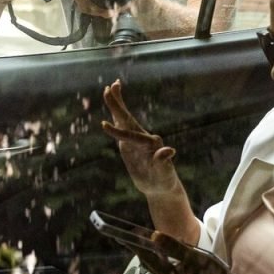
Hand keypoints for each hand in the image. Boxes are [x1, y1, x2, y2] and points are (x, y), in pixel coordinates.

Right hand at [102, 79, 177, 194]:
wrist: (161, 186)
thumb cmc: (164, 181)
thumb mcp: (164, 173)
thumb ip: (164, 162)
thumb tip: (169, 150)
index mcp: (150, 143)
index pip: (131, 135)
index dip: (118, 131)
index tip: (103, 125)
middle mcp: (143, 137)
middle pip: (127, 118)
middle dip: (118, 104)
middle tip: (110, 86)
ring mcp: (136, 139)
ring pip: (124, 119)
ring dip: (117, 104)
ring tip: (111, 86)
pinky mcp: (130, 143)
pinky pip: (121, 127)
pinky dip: (116, 116)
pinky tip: (113, 110)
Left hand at [135, 231, 238, 273]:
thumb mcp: (194, 258)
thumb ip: (174, 246)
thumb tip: (152, 235)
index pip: (146, 256)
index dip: (135, 244)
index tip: (124, 233)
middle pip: (148, 262)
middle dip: (139, 248)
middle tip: (131, 234)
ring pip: (156, 265)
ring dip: (149, 252)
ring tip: (144, 240)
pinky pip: (165, 266)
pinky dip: (160, 256)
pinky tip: (165, 251)